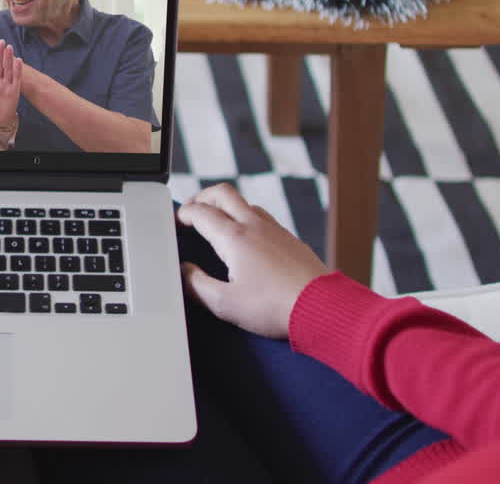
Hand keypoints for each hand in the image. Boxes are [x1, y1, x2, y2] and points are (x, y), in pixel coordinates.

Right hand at [176, 183, 329, 339]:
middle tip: (193, 209)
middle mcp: (254, 226)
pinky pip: (263, 217)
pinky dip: (246, 218)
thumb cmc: (274, 307)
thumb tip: (185, 272)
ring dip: (226, 206)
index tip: (177, 220)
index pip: (201, 213)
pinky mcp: (291, 239)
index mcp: (234, 238)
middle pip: (222, 193)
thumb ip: (197, 286)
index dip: (184, 214)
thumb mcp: (225, 304)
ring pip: (245, 203)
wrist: (322, 307)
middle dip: (202, 196)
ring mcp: (275, 230)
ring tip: (218, 222)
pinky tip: (247, 238)